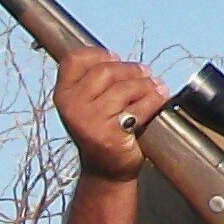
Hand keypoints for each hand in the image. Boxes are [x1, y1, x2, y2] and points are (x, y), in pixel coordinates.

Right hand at [53, 49, 169, 183]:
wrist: (105, 169)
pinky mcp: (109, 134)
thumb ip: (95, 80)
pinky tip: (159, 99)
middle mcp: (72, 106)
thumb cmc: (101, 129)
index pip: (75, 60)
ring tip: (156, 87)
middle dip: (131, 70)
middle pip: (105, 71)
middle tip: (146, 73)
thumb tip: (120, 58)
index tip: (115, 57)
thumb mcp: (88, 103)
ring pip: (124, 88)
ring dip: (146, 85)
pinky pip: (138, 108)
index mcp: (63, 94)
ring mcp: (89, 121)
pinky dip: (153, 101)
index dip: (98, 54)